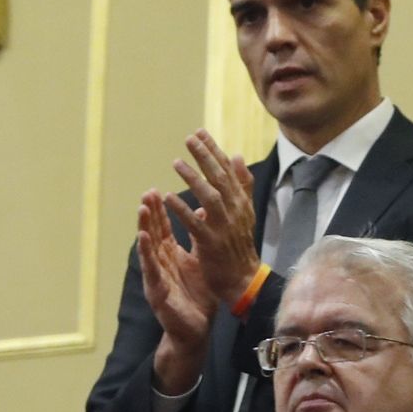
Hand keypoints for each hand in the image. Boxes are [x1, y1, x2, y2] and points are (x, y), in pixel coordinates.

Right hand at [137, 190, 216, 393]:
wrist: (196, 329)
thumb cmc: (197, 297)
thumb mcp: (201, 264)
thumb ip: (199, 241)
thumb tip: (202, 214)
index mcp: (171, 257)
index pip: (163, 229)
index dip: (159, 211)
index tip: (155, 190)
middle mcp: (160, 263)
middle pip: (153, 234)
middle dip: (149, 214)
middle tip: (146, 192)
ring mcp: (156, 276)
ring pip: (148, 248)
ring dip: (143, 228)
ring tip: (141, 208)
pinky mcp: (156, 291)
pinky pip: (151, 269)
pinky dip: (147, 254)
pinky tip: (142, 239)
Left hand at [165, 129, 260, 307]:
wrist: (243, 279)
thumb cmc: (238, 244)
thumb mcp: (244, 210)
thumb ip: (240, 184)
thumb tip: (236, 156)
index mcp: (240, 202)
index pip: (227, 170)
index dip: (214, 150)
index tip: (199, 132)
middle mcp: (235, 211)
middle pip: (220, 179)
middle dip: (205, 157)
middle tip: (189, 139)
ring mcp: (224, 227)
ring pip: (209, 197)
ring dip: (193, 179)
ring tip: (176, 163)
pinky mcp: (212, 243)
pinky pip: (195, 223)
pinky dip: (182, 209)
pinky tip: (168, 197)